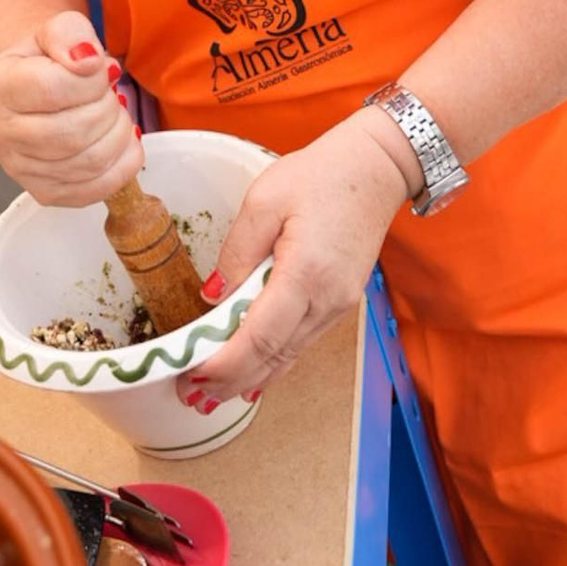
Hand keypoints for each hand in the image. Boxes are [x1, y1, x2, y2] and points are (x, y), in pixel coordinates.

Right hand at [0, 10, 140, 207]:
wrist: (33, 86)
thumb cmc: (47, 58)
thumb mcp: (56, 28)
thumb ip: (71, 33)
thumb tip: (88, 61)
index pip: (52, 89)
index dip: (92, 80)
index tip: (101, 70)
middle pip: (71, 133)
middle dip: (108, 110)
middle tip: (110, 95)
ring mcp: (18, 169)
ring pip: (86, 163)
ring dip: (118, 136)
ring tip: (116, 116)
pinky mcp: (43, 192)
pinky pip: (93, 191)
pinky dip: (122, 167)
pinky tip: (123, 144)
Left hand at [177, 112, 415, 409]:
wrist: (375, 169)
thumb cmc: (320, 176)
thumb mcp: (264, 200)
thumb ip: (236, 252)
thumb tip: (213, 297)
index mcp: (305, 273)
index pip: (261, 336)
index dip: (225, 364)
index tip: (193, 376)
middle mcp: (326, 299)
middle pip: (273, 357)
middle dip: (230, 382)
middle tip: (191, 396)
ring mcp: (338, 305)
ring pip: (288, 356)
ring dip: (249, 379)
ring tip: (211, 394)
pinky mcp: (340, 302)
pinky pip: (301, 343)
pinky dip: (273, 363)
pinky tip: (253, 376)